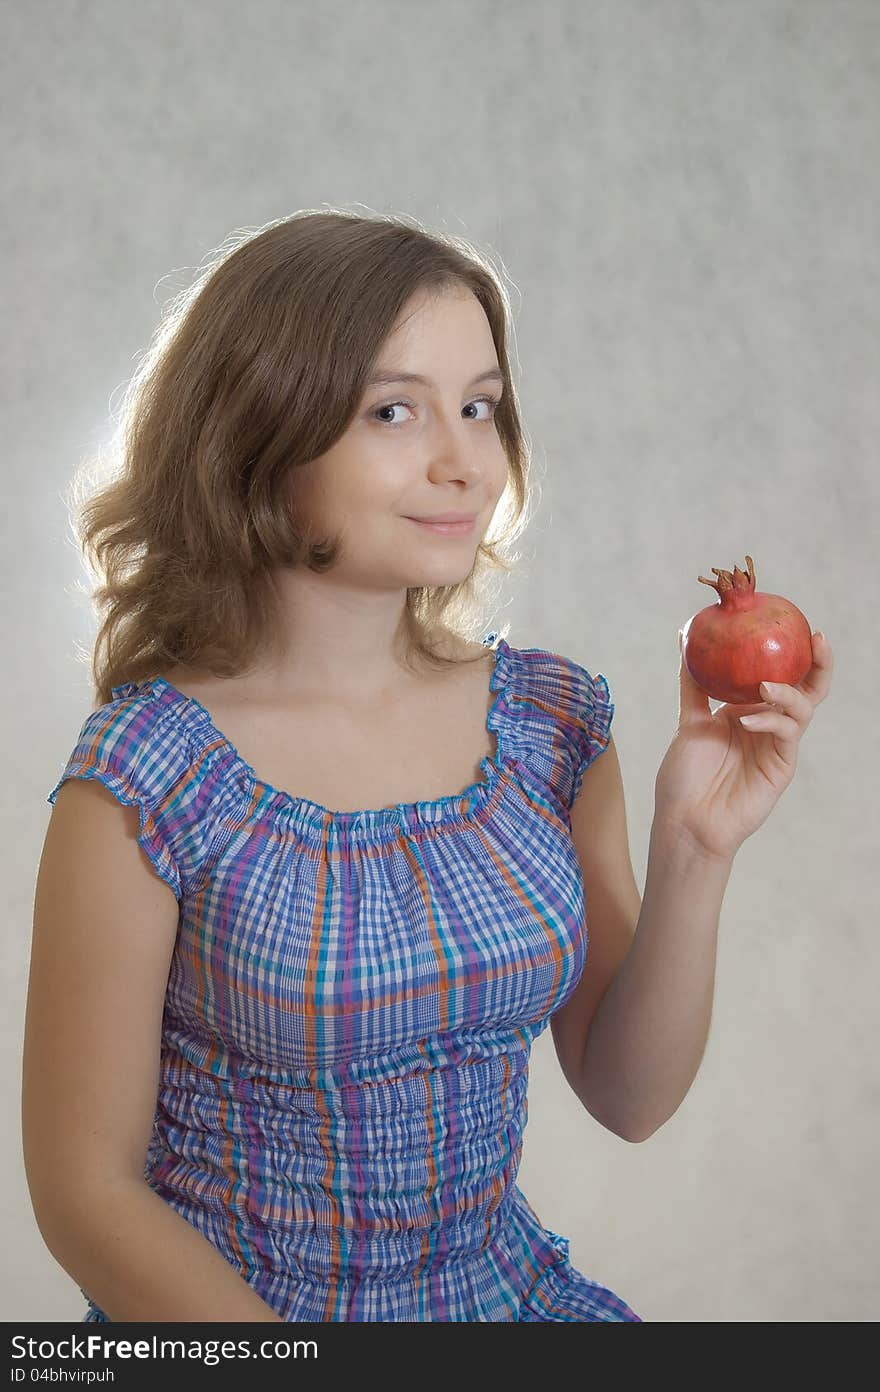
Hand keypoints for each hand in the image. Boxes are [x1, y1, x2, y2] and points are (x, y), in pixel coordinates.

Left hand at [652, 630, 833, 863]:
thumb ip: (693, 686)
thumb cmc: (685, 778)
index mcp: (748, 712)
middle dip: (818, 665)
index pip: (779, 678)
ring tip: (765, 685)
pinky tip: (748, 720)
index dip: (792, 654)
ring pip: (802, 709)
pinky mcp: (781, 767)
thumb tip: (684, 641)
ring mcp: (777, 746)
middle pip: (806, 690)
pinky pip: (786, 734)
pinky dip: (770, 721)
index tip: (794, 626)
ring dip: (787, 692)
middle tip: (816, 640)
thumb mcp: (688, 722)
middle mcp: (767, 726)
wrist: (685, 820)